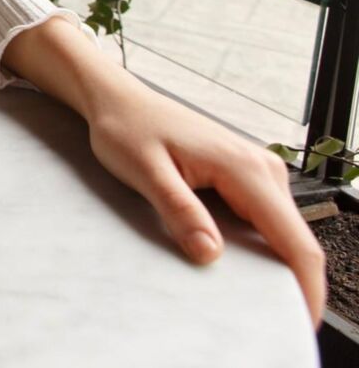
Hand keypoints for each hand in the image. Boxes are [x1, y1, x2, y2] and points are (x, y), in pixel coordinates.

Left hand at [5, 17, 325, 324]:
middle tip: (261, 320)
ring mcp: (258, 172)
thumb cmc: (126, 128)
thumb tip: (210, 253)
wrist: (119, 100)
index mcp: (245, 169)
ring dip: (272, 268)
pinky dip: (257, 249)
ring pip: (282, 233)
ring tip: (245, 299)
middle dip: (289, 285)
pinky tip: (232, 264)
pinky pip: (264, 222)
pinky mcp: (246, 177)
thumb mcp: (144, 170)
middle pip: (295, 241)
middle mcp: (263, 169)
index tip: (297, 324)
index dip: (305, 288)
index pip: (294, 241)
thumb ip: (179, 209)